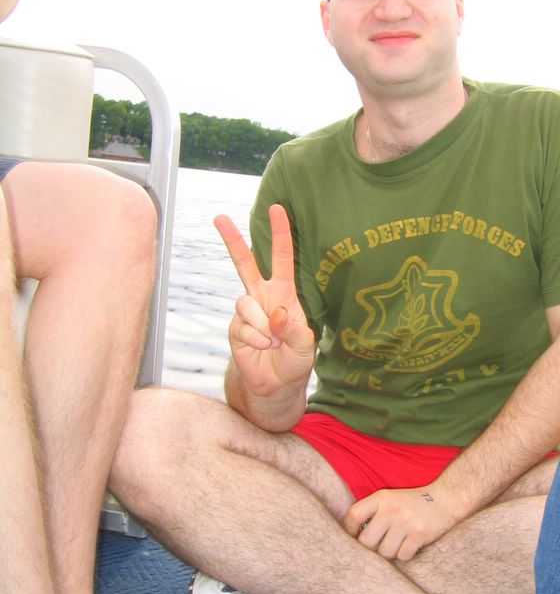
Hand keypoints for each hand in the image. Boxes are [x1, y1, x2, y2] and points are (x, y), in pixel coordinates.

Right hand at [215, 205, 314, 398]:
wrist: (276, 384)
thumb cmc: (295, 359)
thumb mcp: (305, 344)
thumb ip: (293, 328)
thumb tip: (275, 314)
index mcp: (283, 292)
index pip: (281, 257)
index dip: (280, 233)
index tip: (277, 209)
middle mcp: (262, 296)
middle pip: (244, 263)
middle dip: (232, 240)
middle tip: (219, 217)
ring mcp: (246, 312)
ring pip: (245, 302)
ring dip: (262, 325)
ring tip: (272, 342)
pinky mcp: (235, 329)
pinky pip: (243, 326)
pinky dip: (256, 339)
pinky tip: (263, 348)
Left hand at [342, 485, 459, 561]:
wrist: (447, 498)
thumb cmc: (414, 502)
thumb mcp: (391, 498)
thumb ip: (373, 512)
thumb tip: (352, 537)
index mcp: (381, 498)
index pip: (353, 515)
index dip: (348, 531)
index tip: (354, 537)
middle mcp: (391, 509)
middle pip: (366, 541)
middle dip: (371, 548)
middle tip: (379, 545)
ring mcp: (405, 522)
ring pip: (384, 552)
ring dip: (390, 552)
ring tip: (398, 543)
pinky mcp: (419, 535)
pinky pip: (402, 556)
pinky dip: (405, 554)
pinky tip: (410, 544)